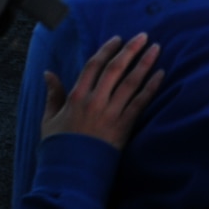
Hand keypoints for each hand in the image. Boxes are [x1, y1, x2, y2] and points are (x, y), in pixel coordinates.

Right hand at [41, 33, 163, 147]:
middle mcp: (95, 101)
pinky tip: (160, 75)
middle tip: (143, 36)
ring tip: (156, 49)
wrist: (71, 173)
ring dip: (144, 64)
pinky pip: (140, 103)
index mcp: (76, 96)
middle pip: (115, 69)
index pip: (94, 65)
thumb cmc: (59, 148)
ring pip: (130, 82)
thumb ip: (53, 94)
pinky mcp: (123, 127)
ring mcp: (110, 113)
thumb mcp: (49, 119)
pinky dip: (151, 88)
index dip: (107, 49)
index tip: (118, 38)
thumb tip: (48, 73)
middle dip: (130, 50)